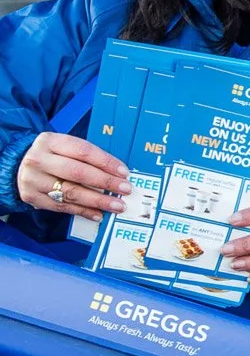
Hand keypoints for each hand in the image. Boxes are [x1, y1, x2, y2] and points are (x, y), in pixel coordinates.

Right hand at [15, 132, 130, 222]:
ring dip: (98, 201)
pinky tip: (98, 214)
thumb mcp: (64, 148)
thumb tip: (118, 174)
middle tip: (125, 189)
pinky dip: (83, 211)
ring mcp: (33, 179)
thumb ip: (88, 158)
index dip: (106, 162)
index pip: (83, 151)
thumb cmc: (51, 156)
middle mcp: (38, 159)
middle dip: (105, 182)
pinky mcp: (32, 197)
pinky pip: (62, 206)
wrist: (18, 165)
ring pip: (71, 192)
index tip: (124, 172)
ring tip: (116, 205)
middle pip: (77, 172)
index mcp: (49, 141)